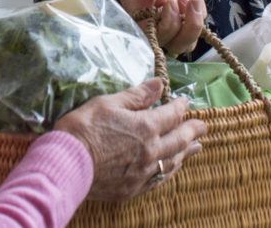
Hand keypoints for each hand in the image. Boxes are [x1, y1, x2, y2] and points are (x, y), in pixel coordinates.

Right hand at [55, 79, 206, 200]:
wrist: (67, 164)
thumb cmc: (84, 128)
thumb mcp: (108, 103)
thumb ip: (136, 95)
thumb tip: (158, 84)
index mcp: (146, 126)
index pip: (171, 114)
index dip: (180, 107)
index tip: (186, 102)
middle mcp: (151, 151)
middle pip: (179, 139)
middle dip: (192, 130)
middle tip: (203, 126)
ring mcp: (144, 172)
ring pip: (173, 161)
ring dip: (186, 152)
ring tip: (196, 147)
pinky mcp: (133, 188)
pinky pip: (159, 179)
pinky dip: (170, 171)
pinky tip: (172, 168)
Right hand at [106, 0, 206, 54]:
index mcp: (138, 17)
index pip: (157, 38)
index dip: (168, 26)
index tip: (168, 1)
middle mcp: (154, 25)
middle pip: (178, 44)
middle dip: (189, 26)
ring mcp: (170, 20)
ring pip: (190, 40)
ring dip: (196, 19)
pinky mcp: (181, 12)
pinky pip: (198, 16)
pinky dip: (197, 1)